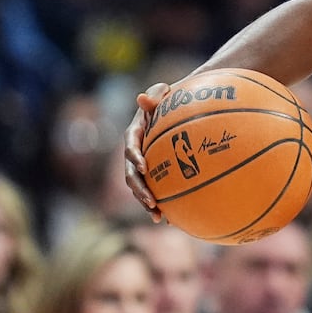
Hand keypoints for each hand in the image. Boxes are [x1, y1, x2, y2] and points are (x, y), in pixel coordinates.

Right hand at [123, 83, 170, 219]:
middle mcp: (136, 152)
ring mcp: (144, 165)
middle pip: (131, 174)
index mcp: (135, 133)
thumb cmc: (174, 98)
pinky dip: (162, 205)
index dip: (135, 157)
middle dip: (139, 190)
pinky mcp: (155, 175)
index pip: (131, 145)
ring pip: (140, 187)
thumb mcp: (164, 92)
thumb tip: (143, 98)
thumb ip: (156, 94)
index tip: (144, 167)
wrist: (180, 110)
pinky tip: (171, 220)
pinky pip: (155, 192)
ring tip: (158, 217)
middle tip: (151, 202)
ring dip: (147, 203)